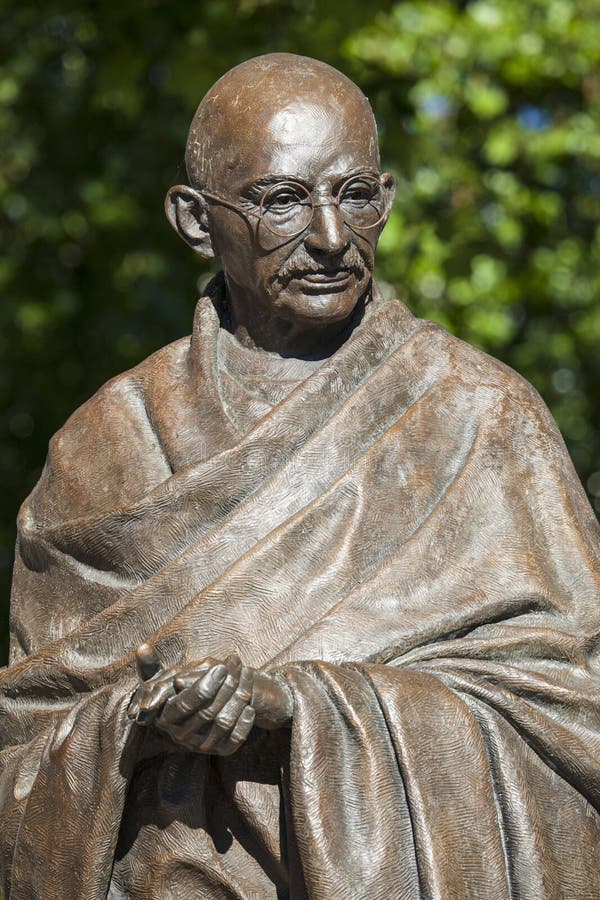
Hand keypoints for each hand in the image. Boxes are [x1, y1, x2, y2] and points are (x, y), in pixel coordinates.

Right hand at [127, 646, 292, 756]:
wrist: (203, 714)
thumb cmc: (180, 691)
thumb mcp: (162, 679)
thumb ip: (151, 667)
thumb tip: (142, 647)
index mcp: (166, 719)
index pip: (184, 704)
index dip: (203, 685)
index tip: (220, 666)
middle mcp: (182, 736)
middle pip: (207, 713)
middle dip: (226, 686)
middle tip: (239, 665)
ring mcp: (202, 745)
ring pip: (224, 723)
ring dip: (239, 698)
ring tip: (248, 675)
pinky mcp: (222, 751)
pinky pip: (236, 739)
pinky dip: (245, 722)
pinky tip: (250, 706)